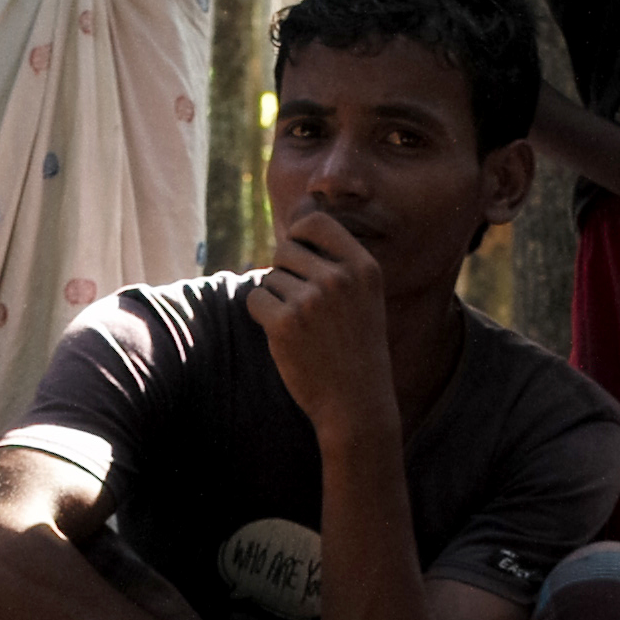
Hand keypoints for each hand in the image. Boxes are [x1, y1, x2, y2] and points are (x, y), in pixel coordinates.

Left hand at [250, 208, 403, 439]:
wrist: (356, 403)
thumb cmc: (355, 347)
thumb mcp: (363, 297)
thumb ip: (336, 259)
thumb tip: (297, 216)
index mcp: (363, 267)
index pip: (316, 223)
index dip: (298, 234)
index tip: (298, 254)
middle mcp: (339, 278)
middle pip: (285, 250)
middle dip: (285, 273)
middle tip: (301, 305)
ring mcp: (312, 301)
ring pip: (269, 278)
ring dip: (276, 299)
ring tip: (302, 328)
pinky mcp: (284, 324)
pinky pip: (255, 299)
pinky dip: (262, 316)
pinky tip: (285, 336)